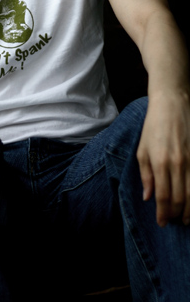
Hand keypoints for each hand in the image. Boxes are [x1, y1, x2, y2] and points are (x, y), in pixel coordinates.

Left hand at [137, 91, 189, 226]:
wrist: (172, 104)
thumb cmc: (153, 126)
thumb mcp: (142, 149)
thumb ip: (145, 175)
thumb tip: (148, 197)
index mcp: (160, 163)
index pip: (164, 197)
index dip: (163, 213)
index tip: (162, 222)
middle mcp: (178, 164)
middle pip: (180, 199)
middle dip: (177, 214)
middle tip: (173, 220)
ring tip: (186, 218)